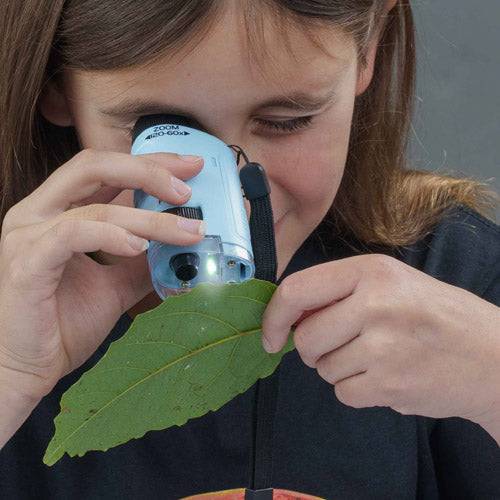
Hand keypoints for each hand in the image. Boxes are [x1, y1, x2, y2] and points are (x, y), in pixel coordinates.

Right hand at [0, 149, 204, 400]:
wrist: (26, 369)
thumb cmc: (64, 324)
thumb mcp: (117, 285)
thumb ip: (145, 261)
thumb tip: (185, 247)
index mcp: (57, 211)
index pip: (106, 170)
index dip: (149, 162)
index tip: (190, 167)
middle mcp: (38, 214)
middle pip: (95, 167)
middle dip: (149, 171)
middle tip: (188, 188)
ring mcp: (28, 236)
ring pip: (95, 207)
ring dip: (148, 218)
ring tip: (186, 230)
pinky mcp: (27, 263)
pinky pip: (73, 234)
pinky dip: (112, 236)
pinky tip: (141, 248)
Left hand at [262, 254, 499, 427]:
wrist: (493, 355)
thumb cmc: (436, 314)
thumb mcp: (390, 283)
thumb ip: (339, 293)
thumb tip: (288, 318)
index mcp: (371, 271)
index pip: (297, 290)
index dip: (274, 316)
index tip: (270, 334)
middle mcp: (375, 303)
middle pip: (305, 338)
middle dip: (312, 348)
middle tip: (341, 344)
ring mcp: (384, 346)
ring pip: (322, 369)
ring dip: (339, 368)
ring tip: (376, 357)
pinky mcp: (390, 384)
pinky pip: (343, 393)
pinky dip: (356, 390)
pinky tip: (384, 376)